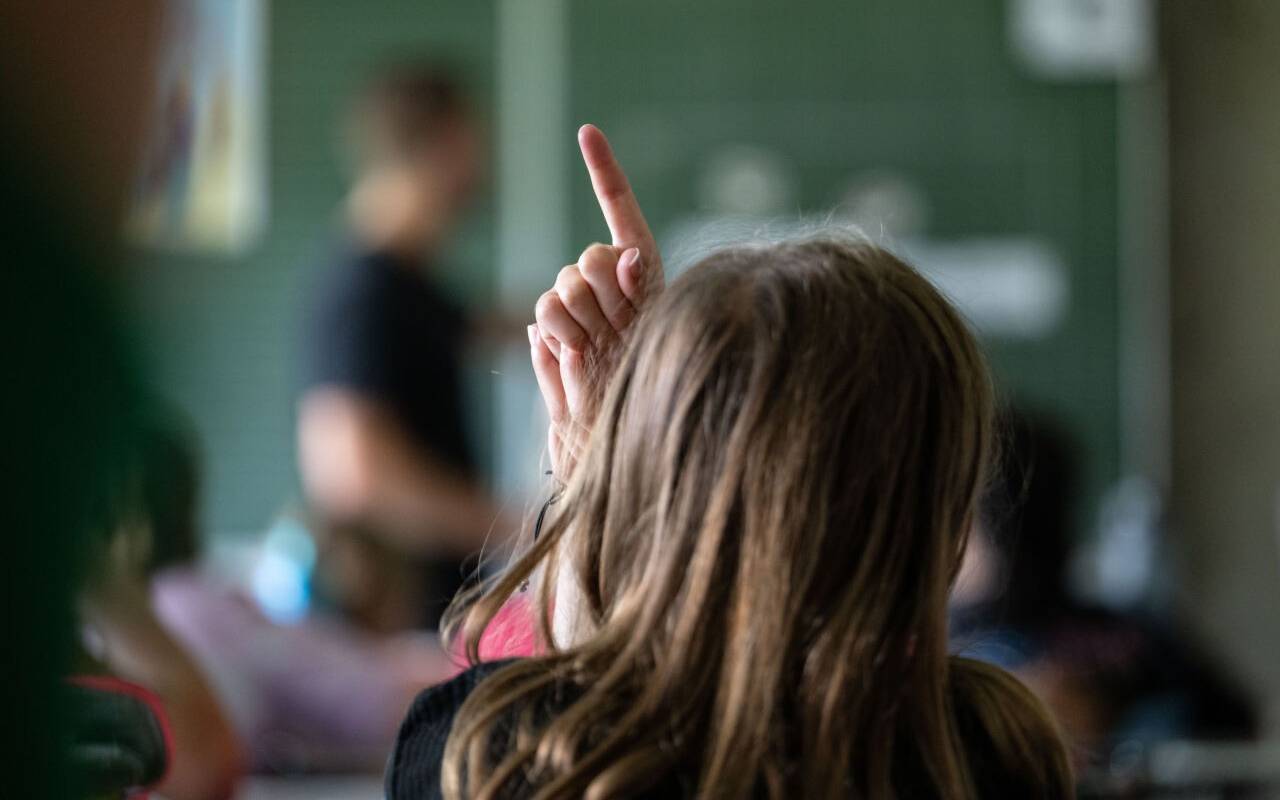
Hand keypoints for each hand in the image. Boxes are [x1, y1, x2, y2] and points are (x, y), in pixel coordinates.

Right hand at [530, 125, 662, 477]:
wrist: (624, 443)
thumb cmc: (661, 391)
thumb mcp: (661, 337)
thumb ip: (643, 292)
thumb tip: (626, 255)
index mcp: (644, 272)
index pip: (620, 208)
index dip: (604, 169)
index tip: (587, 131)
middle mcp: (607, 284)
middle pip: (587, 257)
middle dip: (602, 291)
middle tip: (618, 330)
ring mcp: (578, 309)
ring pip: (560, 288)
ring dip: (580, 319)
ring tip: (602, 354)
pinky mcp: (553, 336)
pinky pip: (543, 318)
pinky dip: (560, 338)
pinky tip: (578, 360)